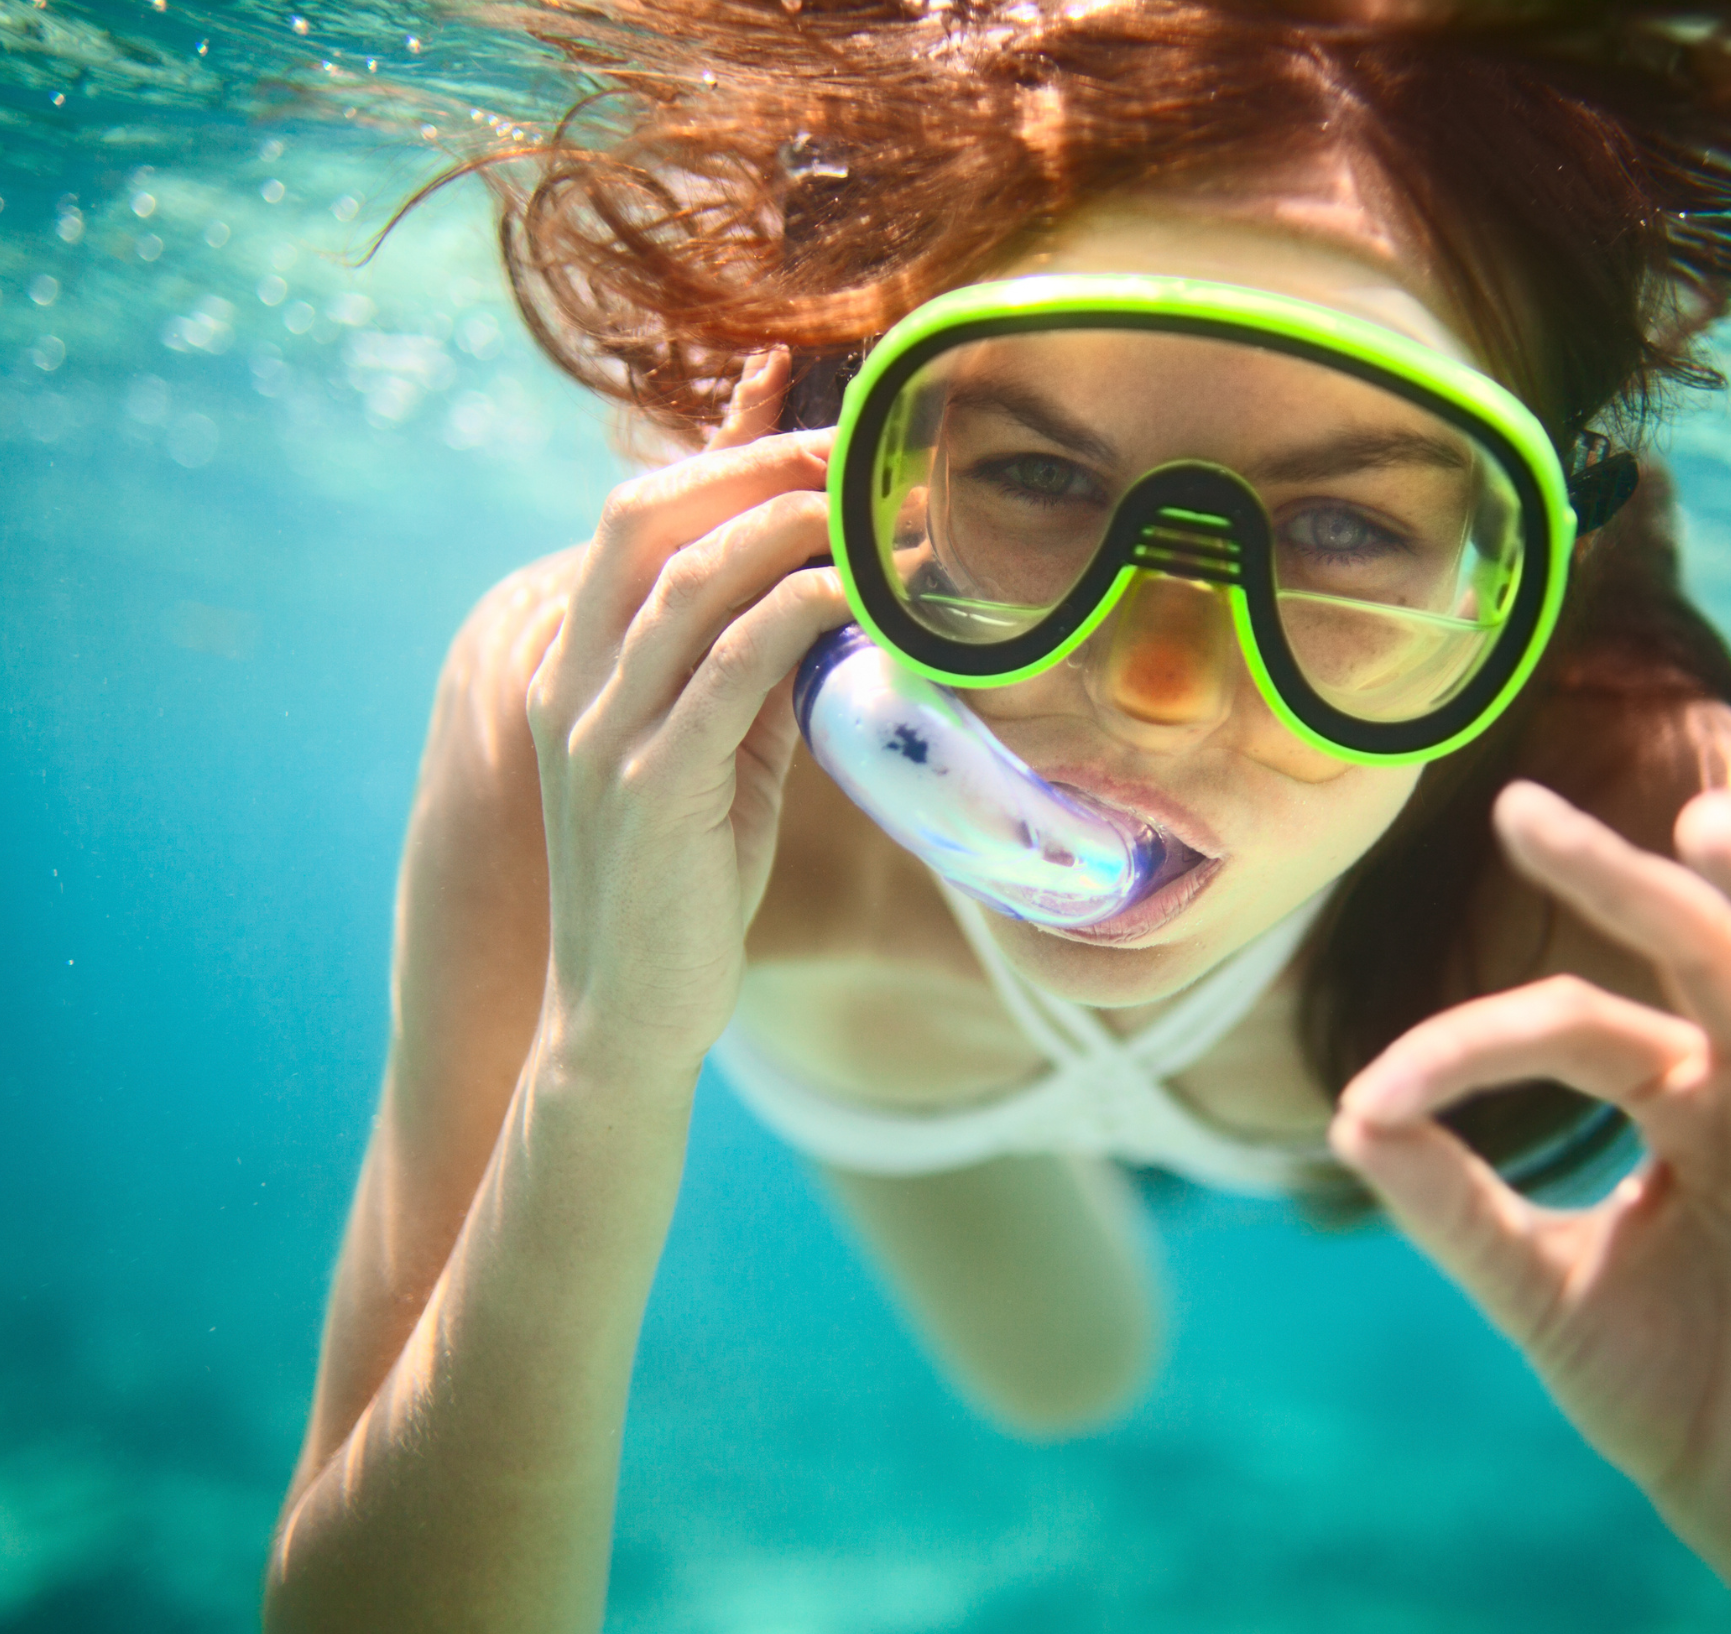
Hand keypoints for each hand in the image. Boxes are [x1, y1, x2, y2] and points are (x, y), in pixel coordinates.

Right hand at [526, 354, 844, 1083]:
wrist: (627, 1016)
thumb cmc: (682, 884)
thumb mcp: (718, 759)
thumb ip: (751, 676)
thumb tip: (827, 593)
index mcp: (578, 665)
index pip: (639, 520)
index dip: (720, 453)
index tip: (805, 412)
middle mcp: (572, 682)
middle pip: (648, 517)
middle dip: (754, 462)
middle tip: (853, 443)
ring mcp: (600, 733)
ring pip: (688, 580)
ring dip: (787, 524)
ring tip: (869, 503)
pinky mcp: (649, 788)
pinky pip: (725, 669)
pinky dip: (792, 613)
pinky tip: (852, 591)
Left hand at [1329, 780, 1730, 1628]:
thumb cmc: (1671, 1391)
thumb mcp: (1543, 1286)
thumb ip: (1455, 1203)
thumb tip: (1350, 1114)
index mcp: (1683, 1103)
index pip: (1574, 1023)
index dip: (1470, 1046)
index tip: (1370, 1099)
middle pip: (1698, 952)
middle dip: (1618, 876)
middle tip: (1517, 810)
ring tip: (1717, 817)